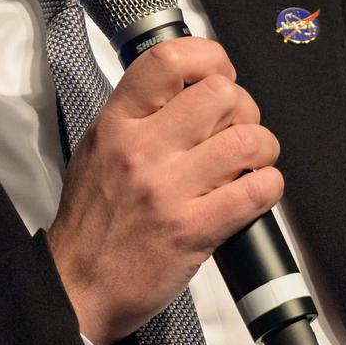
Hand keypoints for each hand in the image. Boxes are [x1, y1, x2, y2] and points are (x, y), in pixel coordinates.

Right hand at [47, 37, 281, 344]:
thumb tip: (187, 87)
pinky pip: (256, 190)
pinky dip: (268, 187)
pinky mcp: (193, 230)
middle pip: (220, 93)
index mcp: (117, 124)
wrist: (77, 286)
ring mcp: (169, 189)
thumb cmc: (91, 223)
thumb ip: (137, 116)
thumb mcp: (97, 150)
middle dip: (243, 108)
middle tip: (237, 129)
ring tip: (252, 162)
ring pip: (247, 139)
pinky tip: (256, 191)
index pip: (169, 60)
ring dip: (261, 149)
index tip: (220, 73)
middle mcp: (142, 150)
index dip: (210, 58)